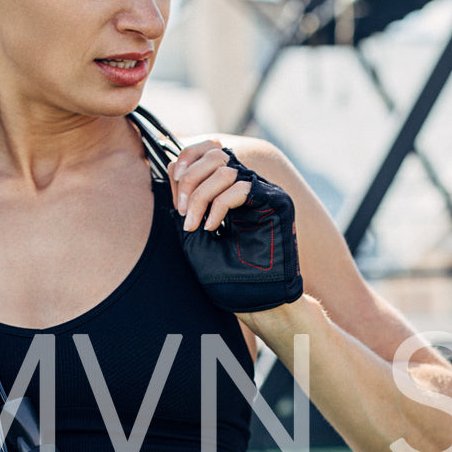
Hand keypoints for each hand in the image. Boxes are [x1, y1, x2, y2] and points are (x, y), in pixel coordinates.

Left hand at [167, 141, 303, 313]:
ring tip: (195, 224)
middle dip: (189, 180)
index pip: (209, 151)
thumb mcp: (193, 231)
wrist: (252, 300)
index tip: (175, 194)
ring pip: (225, 168)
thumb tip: (173, 168)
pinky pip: (241, 187)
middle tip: (182, 212)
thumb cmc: (225, 275)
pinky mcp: (277, 202)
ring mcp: (265, 193)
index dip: (187, 161)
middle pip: (214, 153)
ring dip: (200, 196)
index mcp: (231, 189)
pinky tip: (213, 227)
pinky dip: (219, 205)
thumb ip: (187, 200)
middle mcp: (249, 186)